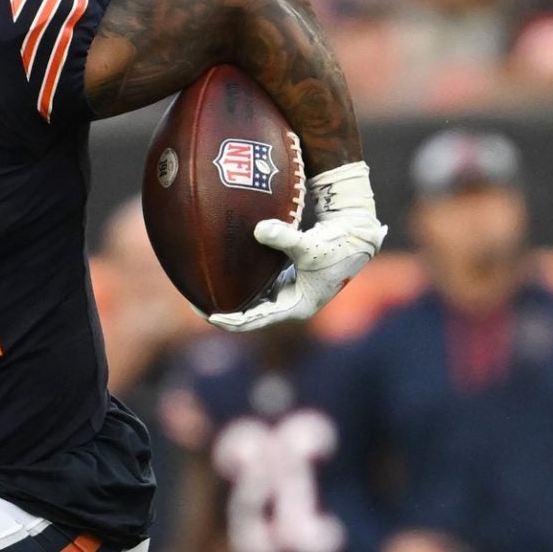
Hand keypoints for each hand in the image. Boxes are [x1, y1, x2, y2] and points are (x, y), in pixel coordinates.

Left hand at [212, 162, 385, 330]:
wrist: (358, 236)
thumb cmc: (338, 244)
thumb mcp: (309, 244)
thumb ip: (284, 237)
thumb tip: (258, 229)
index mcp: (296, 306)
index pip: (256, 321)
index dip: (230, 320)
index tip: (208, 315)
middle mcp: (291, 304)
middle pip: (250, 316)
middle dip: (224, 312)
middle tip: (194, 304)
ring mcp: (290, 292)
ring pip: (254, 303)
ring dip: (231, 301)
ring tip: (203, 293)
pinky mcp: (289, 279)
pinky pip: (259, 287)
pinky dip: (241, 286)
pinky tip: (223, 277)